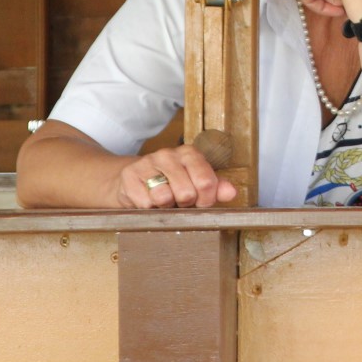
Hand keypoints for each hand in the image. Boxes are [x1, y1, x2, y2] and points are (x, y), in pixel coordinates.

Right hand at [117, 143, 236, 208]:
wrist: (133, 179)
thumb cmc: (171, 182)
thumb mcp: (195, 182)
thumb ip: (216, 188)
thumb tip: (231, 193)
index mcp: (190, 154)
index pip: (206, 182)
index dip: (206, 200)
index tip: (200, 203)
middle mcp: (169, 154)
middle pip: (186, 193)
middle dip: (184, 204)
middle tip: (179, 201)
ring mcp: (148, 163)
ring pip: (164, 197)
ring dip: (165, 206)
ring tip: (164, 200)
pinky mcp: (130, 176)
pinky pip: (145, 203)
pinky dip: (148, 208)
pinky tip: (147, 200)